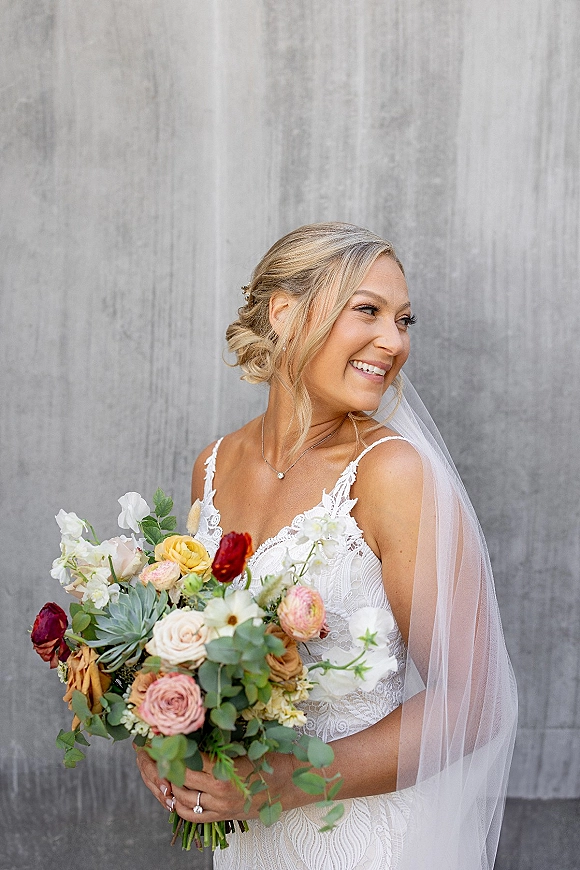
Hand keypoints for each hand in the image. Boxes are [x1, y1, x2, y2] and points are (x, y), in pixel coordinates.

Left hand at [134, 745, 300, 822]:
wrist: (295, 782)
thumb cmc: (274, 756)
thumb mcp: (247, 741)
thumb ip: (219, 739)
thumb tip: (188, 726)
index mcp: (226, 773)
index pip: (185, 762)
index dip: (166, 749)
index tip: (152, 738)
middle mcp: (220, 795)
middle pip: (177, 782)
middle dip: (156, 766)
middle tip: (143, 752)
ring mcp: (221, 809)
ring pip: (180, 800)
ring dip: (163, 784)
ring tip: (151, 767)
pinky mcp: (223, 817)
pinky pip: (191, 814)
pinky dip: (176, 803)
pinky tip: (168, 790)